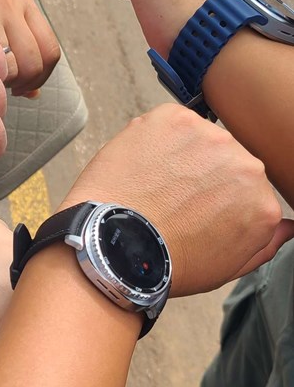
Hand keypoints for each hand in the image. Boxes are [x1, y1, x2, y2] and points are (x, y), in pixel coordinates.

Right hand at [0, 0, 59, 95]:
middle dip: (23, 86)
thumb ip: (13, 46)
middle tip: (2, 92)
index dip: (40, 78)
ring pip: (17, 68)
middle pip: (37, 63)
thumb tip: (33, 93)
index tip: (22, 88)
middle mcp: (11, 2)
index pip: (50, 51)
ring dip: (4, 85)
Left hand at [61, 104, 293, 295]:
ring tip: (151, 186)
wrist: (112, 246)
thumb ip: (264, 243)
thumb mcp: (225, 267)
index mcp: (263, 204)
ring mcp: (210, 138)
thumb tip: (288, 227)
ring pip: (199, 140)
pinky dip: (154, 140)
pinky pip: (169, 123)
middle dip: (202, 176)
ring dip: (179, 156)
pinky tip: (140, 168)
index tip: (194, 212)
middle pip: (227, 161)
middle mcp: (246, 166)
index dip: (216, 202)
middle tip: (169, 200)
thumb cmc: (164, 264)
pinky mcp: (174, 118)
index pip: (246, 190)